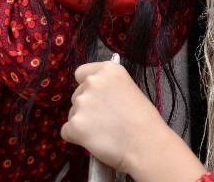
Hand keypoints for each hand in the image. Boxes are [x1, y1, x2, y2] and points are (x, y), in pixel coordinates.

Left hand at [61, 62, 205, 181]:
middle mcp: (93, 81)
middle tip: (106, 120)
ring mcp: (82, 102)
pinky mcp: (74, 124)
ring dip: (83, 123)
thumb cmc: (144, 120)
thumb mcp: (130, 89)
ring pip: (73, 114)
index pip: (82, 73)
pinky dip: (77, 138)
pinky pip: (67, 131)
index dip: (88, 87)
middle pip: (77, 95)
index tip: (98, 98)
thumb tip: (97, 98)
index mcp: (108, 69)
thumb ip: (109, 88)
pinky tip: (95, 141)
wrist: (146, 144)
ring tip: (104, 132)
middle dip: (87, 107)